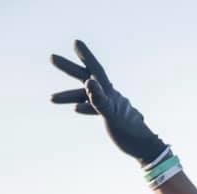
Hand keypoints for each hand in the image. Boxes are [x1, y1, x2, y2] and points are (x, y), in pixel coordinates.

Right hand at [50, 40, 165, 162]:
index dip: (86, 55)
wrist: (145, 149)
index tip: (75, 42)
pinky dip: (84, 107)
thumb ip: (100, 100)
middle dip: (69, 68)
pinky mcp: (111, 117)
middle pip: (86, 77)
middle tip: (51, 58)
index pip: (96, 69)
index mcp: (110, 93)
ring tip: (51, 98)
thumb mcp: (112, 117)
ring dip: (69, 95)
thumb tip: (88, 81)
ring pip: (86, 95)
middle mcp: (110, 96)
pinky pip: (94, 108)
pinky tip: (75, 110)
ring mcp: (110, 106)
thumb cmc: (130, 134)